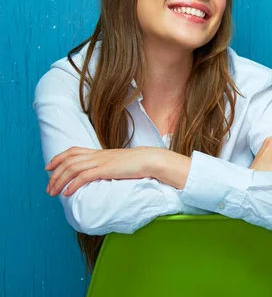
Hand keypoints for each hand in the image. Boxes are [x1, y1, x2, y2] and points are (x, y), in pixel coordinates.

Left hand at [45, 147, 163, 196]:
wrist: (149, 159)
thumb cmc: (137, 163)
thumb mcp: (118, 162)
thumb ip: (108, 166)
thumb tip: (101, 174)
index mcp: (99, 153)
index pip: (73, 151)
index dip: (58, 158)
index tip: (48, 167)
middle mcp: (97, 155)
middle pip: (68, 160)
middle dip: (55, 174)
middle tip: (48, 187)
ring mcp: (101, 162)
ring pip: (72, 168)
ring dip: (59, 181)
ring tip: (53, 192)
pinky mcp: (105, 170)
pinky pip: (84, 176)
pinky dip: (73, 184)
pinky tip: (67, 193)